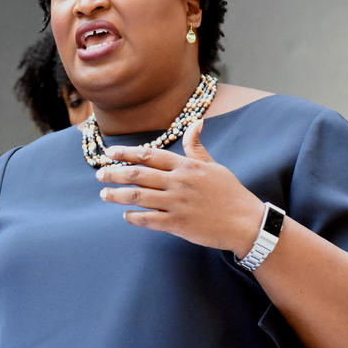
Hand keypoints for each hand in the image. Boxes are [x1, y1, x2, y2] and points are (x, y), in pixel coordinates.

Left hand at [97, 119, 265, 255]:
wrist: (247, 223)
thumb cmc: (230, 193)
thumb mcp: (214, 166)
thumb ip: (196, 147)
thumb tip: (196, 123)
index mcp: (186, 166)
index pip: (150, 155)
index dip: (127, 153)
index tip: (109, 153)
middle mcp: (179, 182)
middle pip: (139, 174)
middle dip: (115, 173)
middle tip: (100, 174)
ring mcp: (178, 203)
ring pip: (139, 197)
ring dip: (118, 195)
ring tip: (104, 194)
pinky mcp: (178, 224)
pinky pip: (149, 219)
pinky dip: (134, 217)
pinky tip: (126, 215)